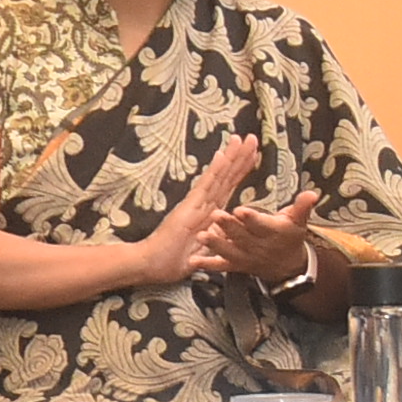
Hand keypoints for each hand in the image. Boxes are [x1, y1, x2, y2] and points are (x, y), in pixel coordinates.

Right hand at [126, 137, 267, 290]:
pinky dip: (215, 170)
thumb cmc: (172, 260)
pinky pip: (206, 186)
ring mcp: (196, 204)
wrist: (150, 264)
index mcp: (208, 214)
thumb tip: (228, 231)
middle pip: (225, 177)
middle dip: (239, 157)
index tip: (251, 155)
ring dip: (231, 158)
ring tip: (242, 139)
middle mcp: (203, 204)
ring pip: (218, 177)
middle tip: (252, 138)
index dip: (239, 171)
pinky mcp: (189, 208)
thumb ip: (214, 239)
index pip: (227, 188)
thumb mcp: (204, 252)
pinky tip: (223, 156)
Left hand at [186, 186, 323, 292]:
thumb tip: (313, 194)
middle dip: (228, 226)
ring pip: (229, 251)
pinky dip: (208, 265)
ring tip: (202, 236)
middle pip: (241, 236)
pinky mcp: (236, 265)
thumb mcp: (299, 221)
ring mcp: (246, 257)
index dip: (251, 218)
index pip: (261, 224)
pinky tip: (193, 262)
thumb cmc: (290, 237)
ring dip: (215, 244)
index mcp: (273, 232)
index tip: (240, 210)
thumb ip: (303, 207)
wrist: (289, 267)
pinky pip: (221, 266)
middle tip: (216, 215)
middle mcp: (258, 246)